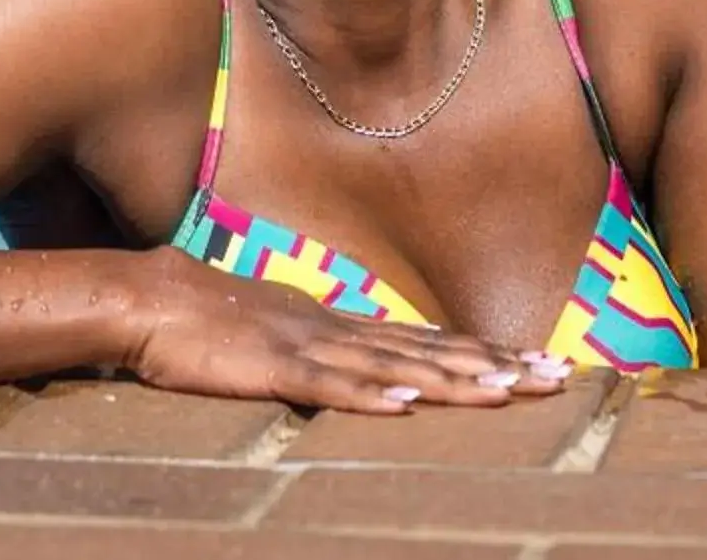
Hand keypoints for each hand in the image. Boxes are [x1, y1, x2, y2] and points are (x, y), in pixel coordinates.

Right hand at [125, 256, 571, 414]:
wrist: (153, 300)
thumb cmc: (215, 323)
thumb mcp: (288, 335)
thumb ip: (333, 351)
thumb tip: (380, 372)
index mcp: (344, 324)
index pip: (430, 340)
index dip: (488, 352)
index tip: (541, 363)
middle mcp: (339, 330)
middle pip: (430, 352)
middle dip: (495, 366)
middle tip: (554, 379)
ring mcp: (308, 346)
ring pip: (393, 367)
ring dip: (449, 381)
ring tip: (503, 392)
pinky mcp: (272, 368)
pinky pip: (326, 387)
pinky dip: (366, 397)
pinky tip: (403, 407)